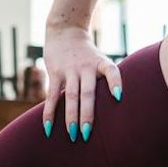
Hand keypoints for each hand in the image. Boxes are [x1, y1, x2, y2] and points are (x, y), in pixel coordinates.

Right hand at [41, 25, 121, 142]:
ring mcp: (69, 70)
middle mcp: (85, 67)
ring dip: (70, 117)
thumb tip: (116, 108)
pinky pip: (51, 95)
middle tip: (87, 135)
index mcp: (100, 64)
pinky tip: (49, 128)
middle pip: (87, 93)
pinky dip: (49, 112)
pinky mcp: (55, 73)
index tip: (119, 97)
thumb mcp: (100, 60)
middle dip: (87, 115)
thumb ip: (105, 80)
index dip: (115, 83)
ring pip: (70, 96)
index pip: (111, 71)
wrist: (65, 31)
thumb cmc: (88, 54)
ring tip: (72, 136)